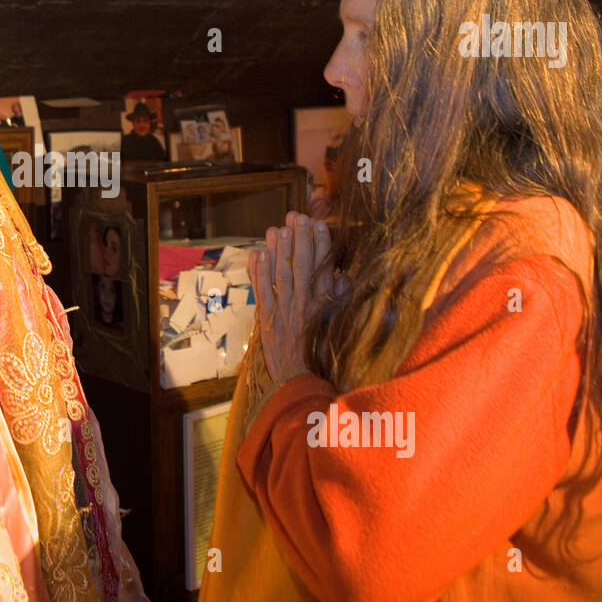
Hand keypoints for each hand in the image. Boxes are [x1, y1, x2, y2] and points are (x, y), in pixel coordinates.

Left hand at [248, 212, 335, 384]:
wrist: (301, 384)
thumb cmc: (324, 357)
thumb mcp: (340, 329)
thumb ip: (341, 302)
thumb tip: (343, 277)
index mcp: (325, 307)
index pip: (324, 268)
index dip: (321, 245)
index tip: (319, 224)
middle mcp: (304, 306)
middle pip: (302, 266)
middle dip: (299, 240)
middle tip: (297, 216)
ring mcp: (284, 312)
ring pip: (281, 275)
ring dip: (279, 250)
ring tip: (277, 228)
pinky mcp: (267, 321)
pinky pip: (262, 292)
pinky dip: (258, 273)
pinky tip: (257, 254)